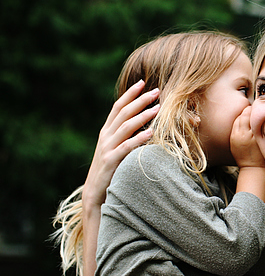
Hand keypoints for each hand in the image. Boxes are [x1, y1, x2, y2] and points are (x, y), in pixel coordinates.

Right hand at [82, 80, 159, 206]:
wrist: (95, 193)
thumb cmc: (111, 169)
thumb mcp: (116, 148)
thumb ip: (126, 135)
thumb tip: (144, 123)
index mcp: (107, 131)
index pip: (117, 107)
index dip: (129, 94)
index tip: (142, 82)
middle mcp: (106, 136)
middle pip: (123, 113)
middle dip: (140, 100)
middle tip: (157, 91)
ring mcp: (107, 148)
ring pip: (126, 127)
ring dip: (143, 116)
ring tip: (158, 108)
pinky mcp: (111, 161)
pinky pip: (126, 147)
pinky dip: (138, 139)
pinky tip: (151, 133)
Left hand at [230, 105, 264, 168]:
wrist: (252, 168)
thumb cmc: (262, 156)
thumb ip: (261, 127)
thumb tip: (261, 114)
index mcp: (248, 134)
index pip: (250, 114)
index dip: (256, 109)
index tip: (261, 107)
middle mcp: (239, 134)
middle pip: (243, 115)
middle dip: (249, 111)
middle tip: (257, 110)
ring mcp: (234, 136)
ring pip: (238, 119)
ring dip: (244, 116)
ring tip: (251, 116)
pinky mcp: (231, 139)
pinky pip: (234, 126)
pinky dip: (240, 122)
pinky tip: (245, 123)